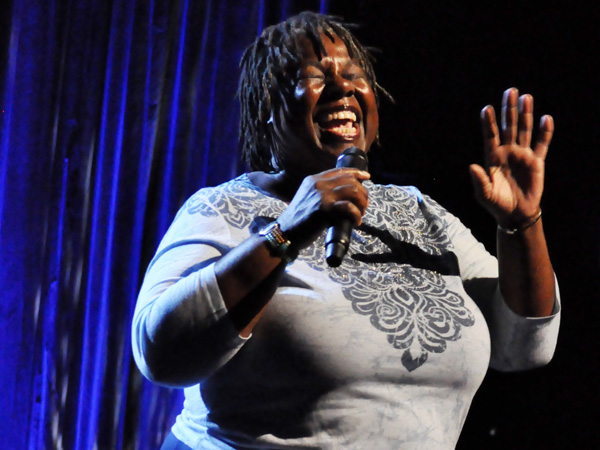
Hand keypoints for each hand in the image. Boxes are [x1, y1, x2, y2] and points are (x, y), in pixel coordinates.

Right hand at [277, 168, 369, 249]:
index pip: (340, 170)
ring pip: (352, 191)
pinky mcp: (323, 209)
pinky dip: (356, 214)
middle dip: (362, 193)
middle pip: (349, 180)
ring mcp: (320, 195)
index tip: (367, 177)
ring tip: (360, 214)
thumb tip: (344, 194)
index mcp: (313, 179)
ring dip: (361, 203)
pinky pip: (348, 207)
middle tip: (364, 206)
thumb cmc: (298, 219)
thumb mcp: (308, 198)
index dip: (356, 173)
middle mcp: (317, 183)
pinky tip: (356, 221)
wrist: (286, 232)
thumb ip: (321, 192)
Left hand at [469, 87, 553, 227]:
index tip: (486, 108)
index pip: (490, 136)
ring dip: (526, 114)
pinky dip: (545, 132)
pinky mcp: (537, 161)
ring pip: (524, 130)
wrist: (516, 214)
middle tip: (510, 91)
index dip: (488, 123)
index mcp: (492, 157)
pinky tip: (546, 118)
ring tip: (526, 97)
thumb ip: (479, 181)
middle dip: (508, 110)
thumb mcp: (484, 194)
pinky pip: (542, 144)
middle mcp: (507, 152)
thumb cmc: (496, 204)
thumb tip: (472, 166)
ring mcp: (522, 155)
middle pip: (508, 126)